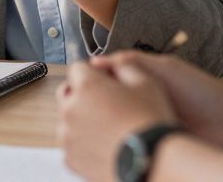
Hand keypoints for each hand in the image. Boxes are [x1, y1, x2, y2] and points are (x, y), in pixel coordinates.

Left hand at [57, 62, 176, 181]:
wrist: (154, 161)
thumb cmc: (151, 121)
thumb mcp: (146, 82)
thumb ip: (123, 65)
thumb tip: (109, 63)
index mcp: (87, 86)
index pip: (77, 68)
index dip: (92, 73)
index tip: (103, 82)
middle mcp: (71, 108)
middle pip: (67, 93)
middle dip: (82, 94)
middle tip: (105, 105)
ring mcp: (68, 135)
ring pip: (68, 120)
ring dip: (82, 120)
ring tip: (108, 128)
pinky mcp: (70, 158)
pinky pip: (72, 144)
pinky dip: (83, 143)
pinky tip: (104, 144)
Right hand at [92, 52, 222, 147]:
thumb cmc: (197, 89)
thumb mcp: (163, 67)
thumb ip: (130, 61)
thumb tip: (93, 62)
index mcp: (137, 82)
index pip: (103, 82)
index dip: (88, 85)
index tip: (76, 89)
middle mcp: (137, 103)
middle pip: (104, 105)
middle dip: (92, 108)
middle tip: (80, 112)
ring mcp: (142, 123)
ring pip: (112, 125)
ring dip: (104, 126)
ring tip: (94, 128)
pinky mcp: (149, 141)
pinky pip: (127, 141)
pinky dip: (119, 141)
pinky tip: (110, 142)